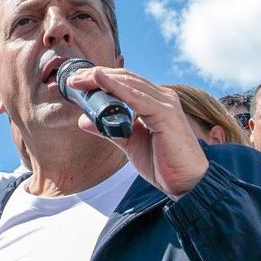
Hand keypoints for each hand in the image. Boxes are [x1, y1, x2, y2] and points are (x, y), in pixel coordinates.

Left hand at [65, 66, 208, 198]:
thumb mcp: (129, 143)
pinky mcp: (166, 114)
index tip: (78, 82)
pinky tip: (100, 80)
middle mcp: (162, 98)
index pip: (126, 82)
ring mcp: (166, 104)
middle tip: (73, 80)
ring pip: (129, 83)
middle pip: (126, 78)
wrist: (187, 184)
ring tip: (80, 80)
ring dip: (102, 80)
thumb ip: (109, 129)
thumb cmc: (163, 163)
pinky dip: (116, 88)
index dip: (101, 79)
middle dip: (97, 77)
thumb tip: (84, 120)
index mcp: (155, 102)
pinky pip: (136, 97)